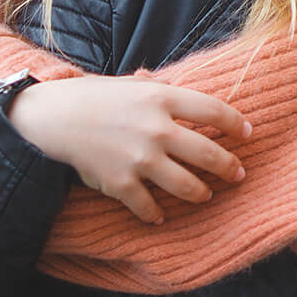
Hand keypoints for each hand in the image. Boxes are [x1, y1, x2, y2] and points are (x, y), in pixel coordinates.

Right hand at [7, 77, 250, 223]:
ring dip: (200, 193)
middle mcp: (157, 129)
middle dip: (229, 167)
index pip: (213, 110)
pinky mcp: (122, 184)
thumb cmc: (87, 97)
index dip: (235, 123)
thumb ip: (149, 86)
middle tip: (237, 174)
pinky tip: (157, 215)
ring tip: (204, 194)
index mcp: (160, 98)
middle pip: (209, 154)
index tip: (246, 133)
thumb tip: (159, 81)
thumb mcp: (123, 84)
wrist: (50, 119)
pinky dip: (154, 214)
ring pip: (188, 187)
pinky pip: (148, 207)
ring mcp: (141, 159)